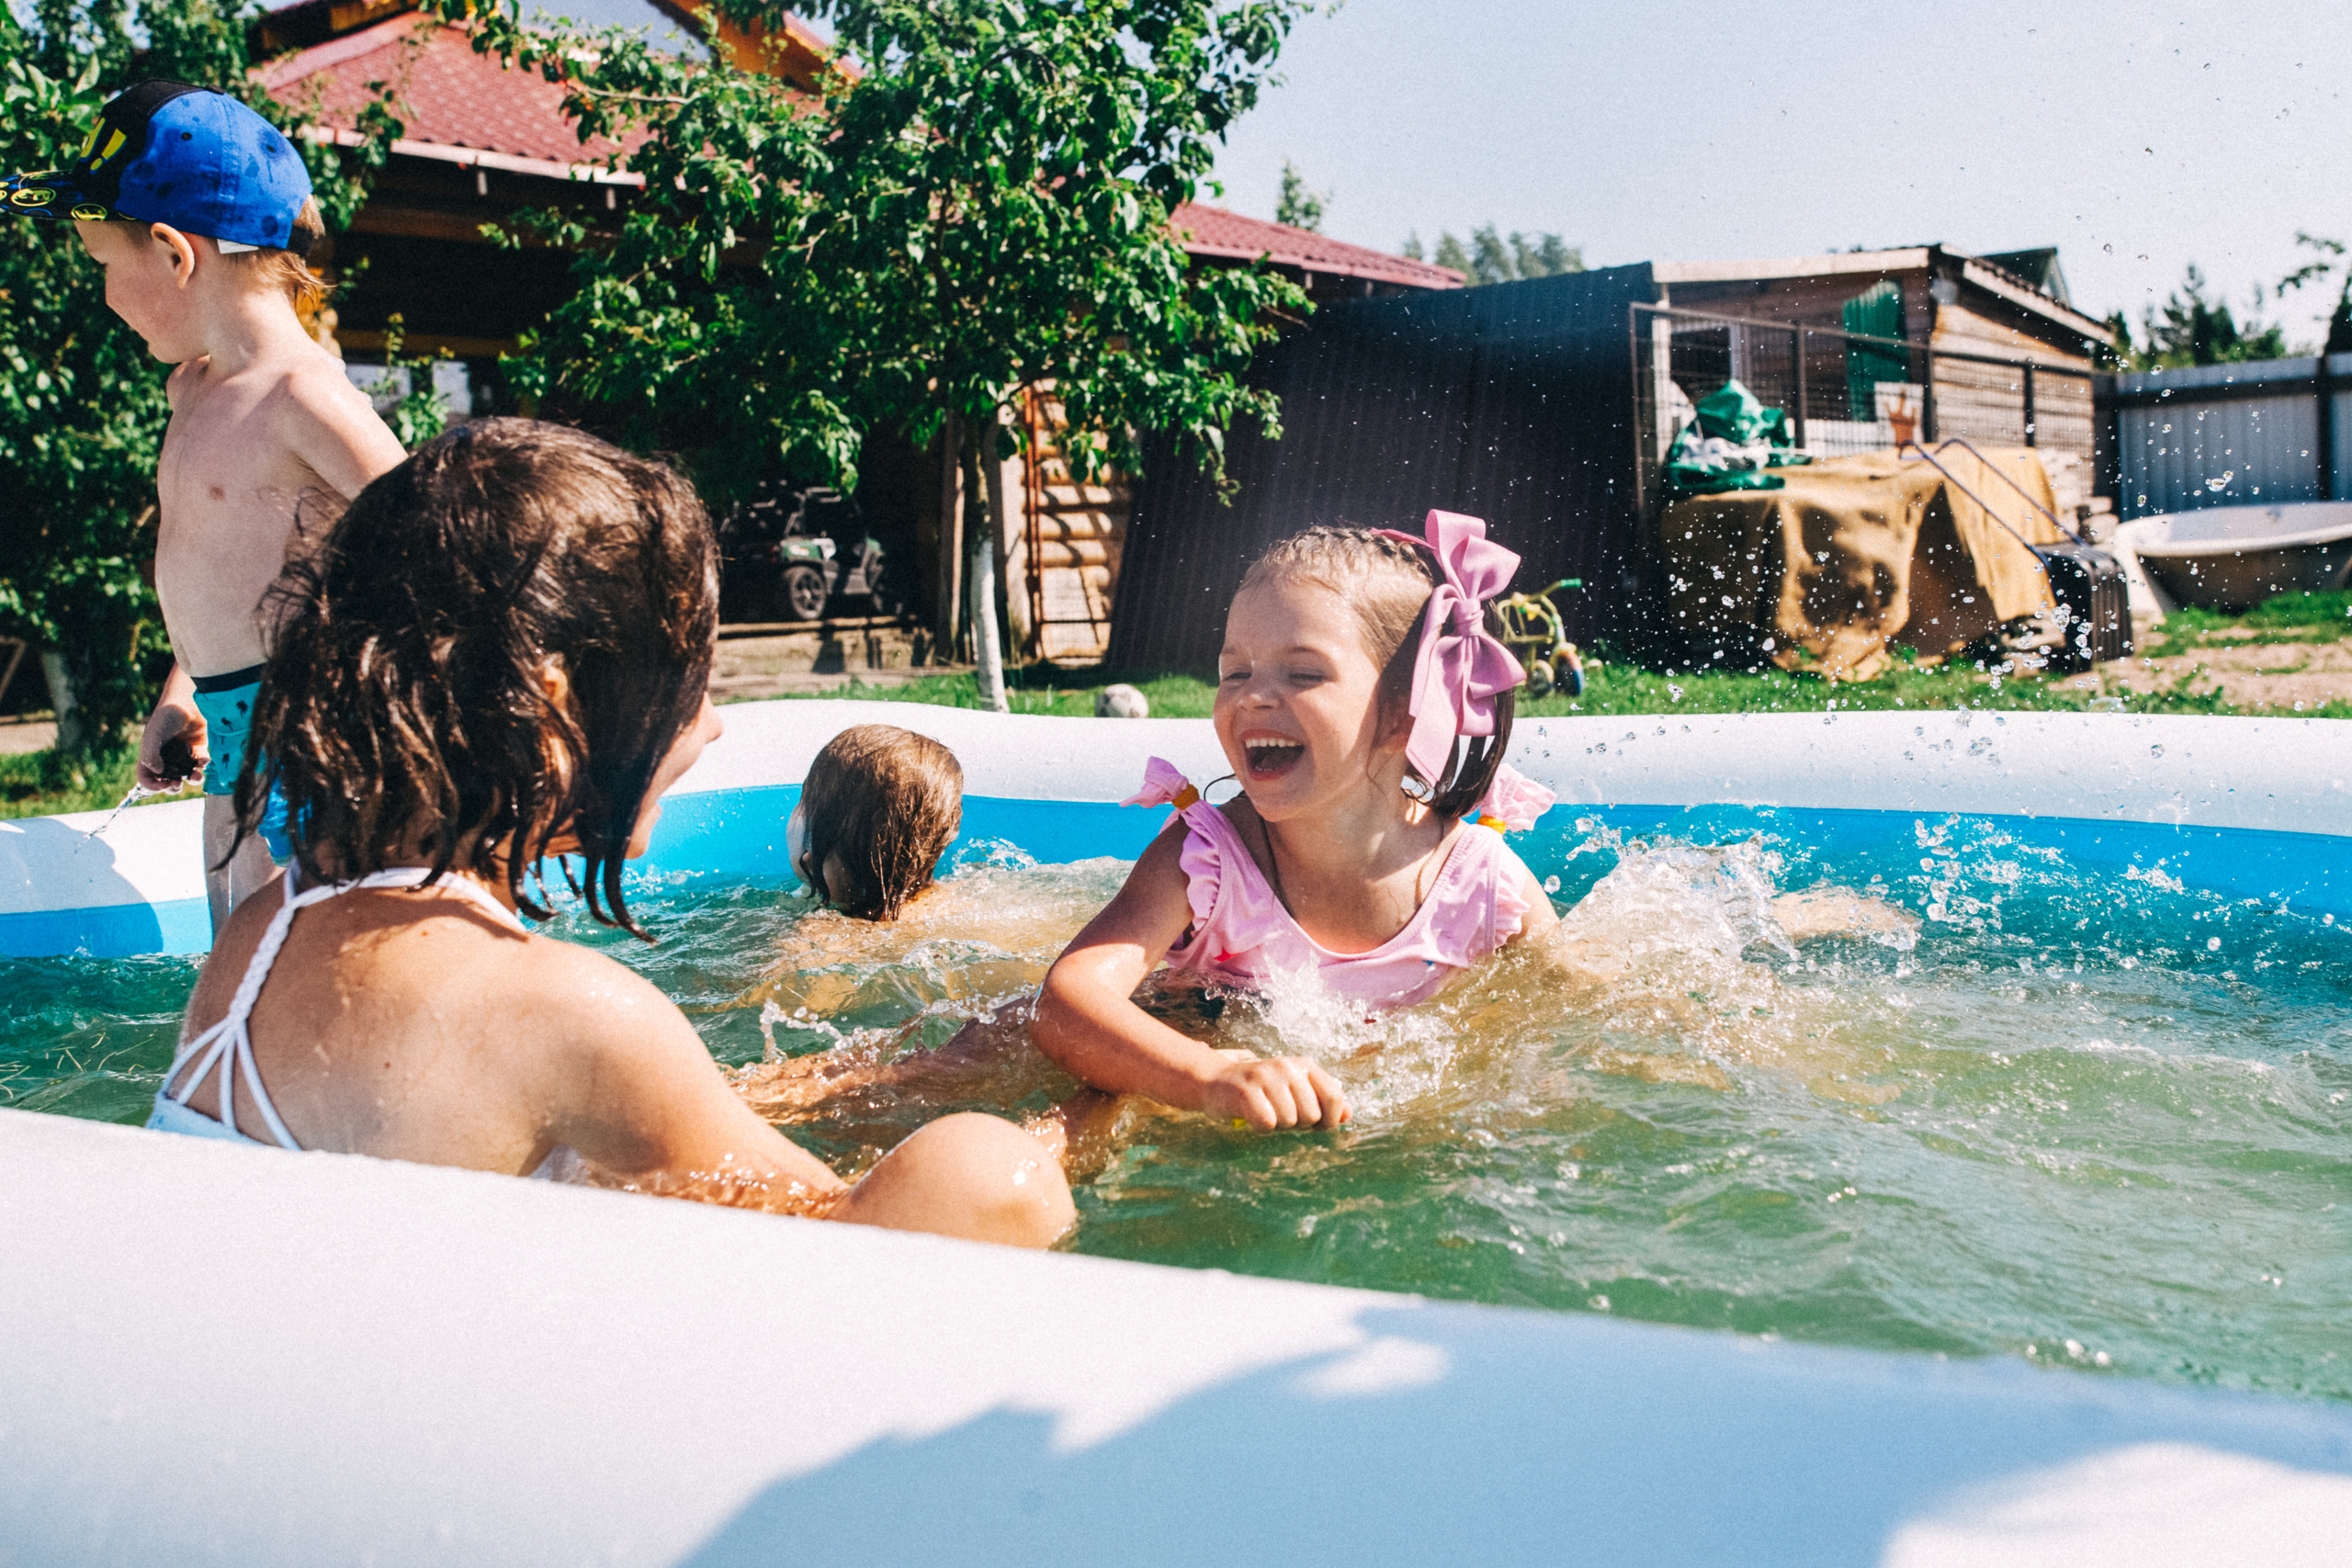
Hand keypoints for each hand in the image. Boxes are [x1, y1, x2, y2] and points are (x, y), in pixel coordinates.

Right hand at [138, 698, 203, 791]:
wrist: (189, 702)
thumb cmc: (167, 716)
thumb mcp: (154, 734)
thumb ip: (151, 754)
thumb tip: (158, 772)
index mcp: (151, 756)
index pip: (147, 777)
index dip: (152, 785)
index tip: (162, 785)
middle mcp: (167, 758)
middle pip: (168, 781)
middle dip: (173, 787)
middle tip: (177, 784)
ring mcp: (183, 756)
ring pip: (187, 776)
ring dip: (192, 780)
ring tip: (196, 777)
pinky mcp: (199, 750)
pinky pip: (201, 765)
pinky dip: (204, 766)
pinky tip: (204, 760)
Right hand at [1202, 1054, 1348, 1130]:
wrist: (1216, 1080)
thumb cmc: (1261, 1091)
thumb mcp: (1295, 1090)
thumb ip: (1323, 1101)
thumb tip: (1349, 1115)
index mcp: (1304, 1065)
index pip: (1334, 1096)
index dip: (1329, 1119)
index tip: (1316, 1124)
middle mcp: (1287, 1066)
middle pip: (1312, 1115)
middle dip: (1298, 1124)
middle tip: (1281, 1114)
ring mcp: (1266, 1077)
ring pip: (1289, 1122)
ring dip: (1278, 1126)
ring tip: (1266, 1112)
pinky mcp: (1245, 1091)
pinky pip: (1267, 1124)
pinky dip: (1260, 1128)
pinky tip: (1251, 1116)